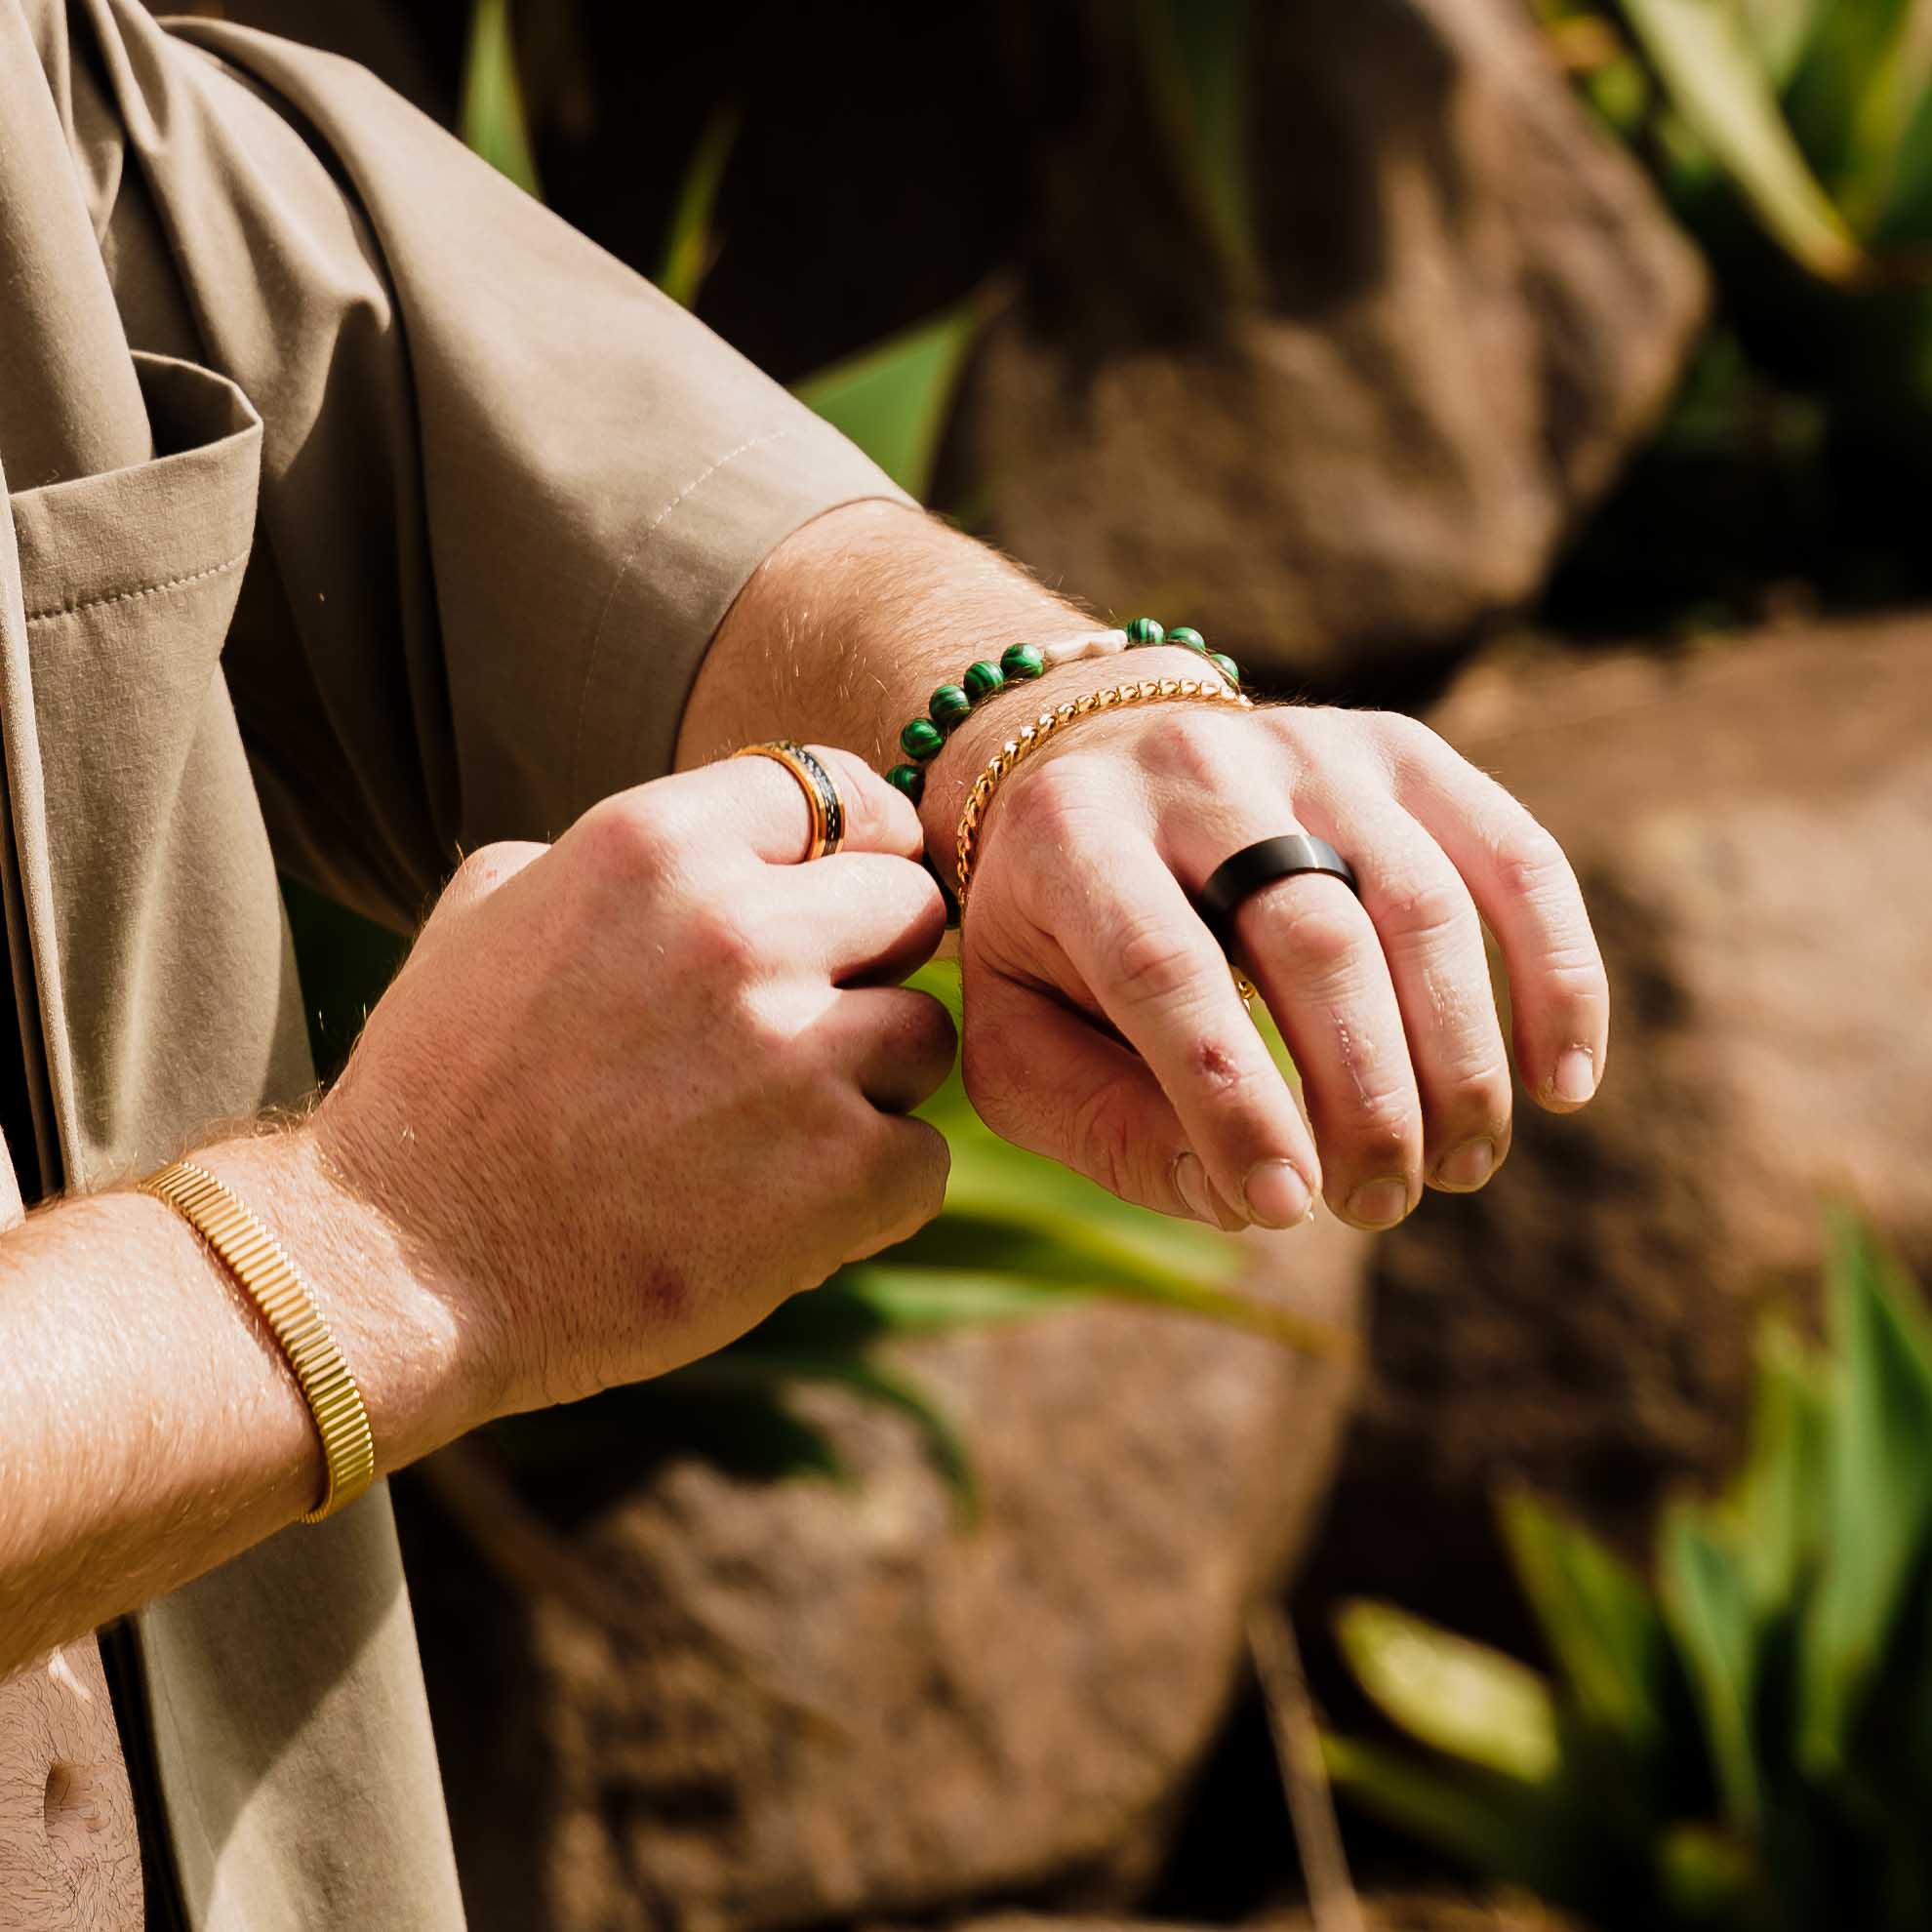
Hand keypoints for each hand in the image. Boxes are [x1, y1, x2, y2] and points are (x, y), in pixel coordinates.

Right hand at [312, 747, 954, 1421]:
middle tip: (810, 1025)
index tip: (855, 887)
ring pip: (925, 1035)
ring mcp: (796, 1055)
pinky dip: (874, 1189)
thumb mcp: (489, 910)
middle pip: (910, 907)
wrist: (404, 1269)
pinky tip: (787, 1206)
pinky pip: (925, 1157)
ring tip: (775, 1128)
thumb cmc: (439, 1091)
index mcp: (656, 847)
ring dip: (872, 1082)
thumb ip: (619, 856)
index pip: (837, 790)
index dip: (861, 842)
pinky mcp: (838, 1176)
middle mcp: (738, 932)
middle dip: (872, 964)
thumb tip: (727, 848)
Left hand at [927, 647, 1607, 1232]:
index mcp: (1071, 833)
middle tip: (1379, 1206)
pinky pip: (1514, 858)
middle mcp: (1192, 766)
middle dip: (1363, 1095)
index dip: (1231, 1100)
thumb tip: (1239, 1199)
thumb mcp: (1016, 1034)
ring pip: (1420, 903)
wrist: (1091, 765)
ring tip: (1460, 1168)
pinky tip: (1562, 1083)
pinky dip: (1555, 974)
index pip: (1162, 969)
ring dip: (1458, 1058)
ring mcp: (1308, 745)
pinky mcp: (1401, 751)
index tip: (1278, 1208)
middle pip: (1311, 936)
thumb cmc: (1050, 937)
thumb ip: (1102, 1122)